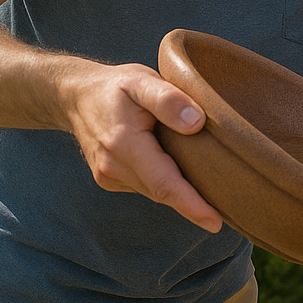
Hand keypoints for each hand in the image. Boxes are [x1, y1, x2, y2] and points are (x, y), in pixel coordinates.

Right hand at [58, 61, 223, 231]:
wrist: (74, 97)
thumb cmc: (115, 86)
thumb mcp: (141, 80)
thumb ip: (168, 99)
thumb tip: (196, 123)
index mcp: (123, 143)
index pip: (164, 183)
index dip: (191, 205)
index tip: (215, 222)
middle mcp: (113, 166)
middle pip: (163, 192)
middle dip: (194, 202)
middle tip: (228, 205)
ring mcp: (109, 176)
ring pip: (155, 190)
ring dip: (179, 190)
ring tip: (207, 180)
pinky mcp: (109, 179)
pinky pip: (145, 185)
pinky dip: (163, 181)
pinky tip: (175, 165)